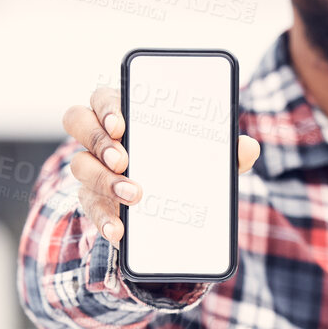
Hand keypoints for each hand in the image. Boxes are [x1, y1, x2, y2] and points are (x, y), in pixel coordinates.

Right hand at [61, 84, 259, 245]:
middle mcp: (100, 137)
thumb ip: (225, 151)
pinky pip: (88, 208)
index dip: (107, 107)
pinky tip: (119, 230)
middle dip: (99, 140)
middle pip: (79, 122)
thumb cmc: (182, 165)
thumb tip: (248, 147)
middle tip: (123, 159)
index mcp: (124, 113)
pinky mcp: (93, 201)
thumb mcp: (205, 158)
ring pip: (79, 165)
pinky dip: (103, 220)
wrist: (169, 208)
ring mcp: (92, 169)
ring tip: (133, 194)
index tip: (122, 124)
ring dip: (103, 180)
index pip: (103, 98)